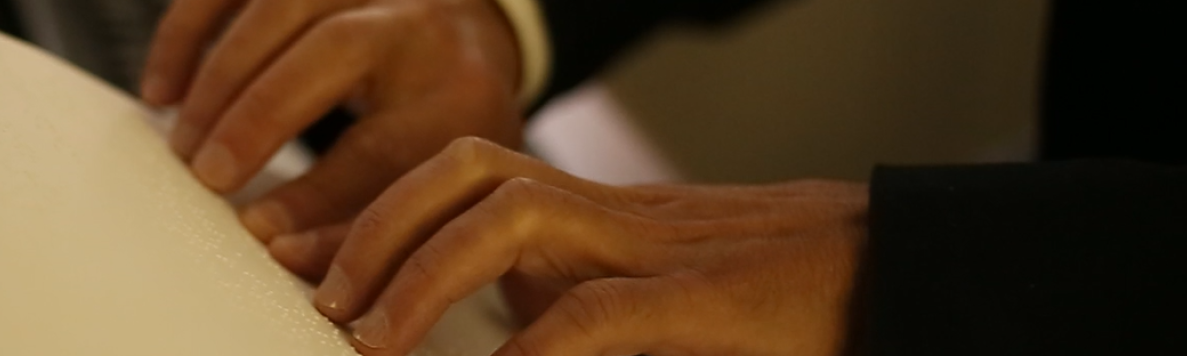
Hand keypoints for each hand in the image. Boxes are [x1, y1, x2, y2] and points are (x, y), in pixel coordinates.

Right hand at [141, 0, 526, 244]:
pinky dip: (188, 32)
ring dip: (221, 74)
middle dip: (261, 115)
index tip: (256, 230)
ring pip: (282, 4)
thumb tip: (277, 251)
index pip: (386, 141)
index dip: (316, 192)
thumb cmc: (432, 120)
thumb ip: (360, 222)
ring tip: (181, 143)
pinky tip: (162, 91)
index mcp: (452, 88)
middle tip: (206, 175)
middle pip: (334, 49)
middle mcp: (411, 20)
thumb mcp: (420, 178)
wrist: (457, 38)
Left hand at [274, 137, 867, 355]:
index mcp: (585, 215)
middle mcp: (606, 215)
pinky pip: (600, 312)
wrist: (886, 271)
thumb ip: (559, 308)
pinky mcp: (701, 301)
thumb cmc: (758, 296)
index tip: (301, 259)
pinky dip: (533, 348)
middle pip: (468, 170)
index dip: (370, 215)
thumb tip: (488, 345)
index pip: (458, 182)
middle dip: (377, 223)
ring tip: (374, 334)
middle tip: (322, 296)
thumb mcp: (636, 299)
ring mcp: (652, 248)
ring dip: (428, 268)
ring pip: (516, 211)